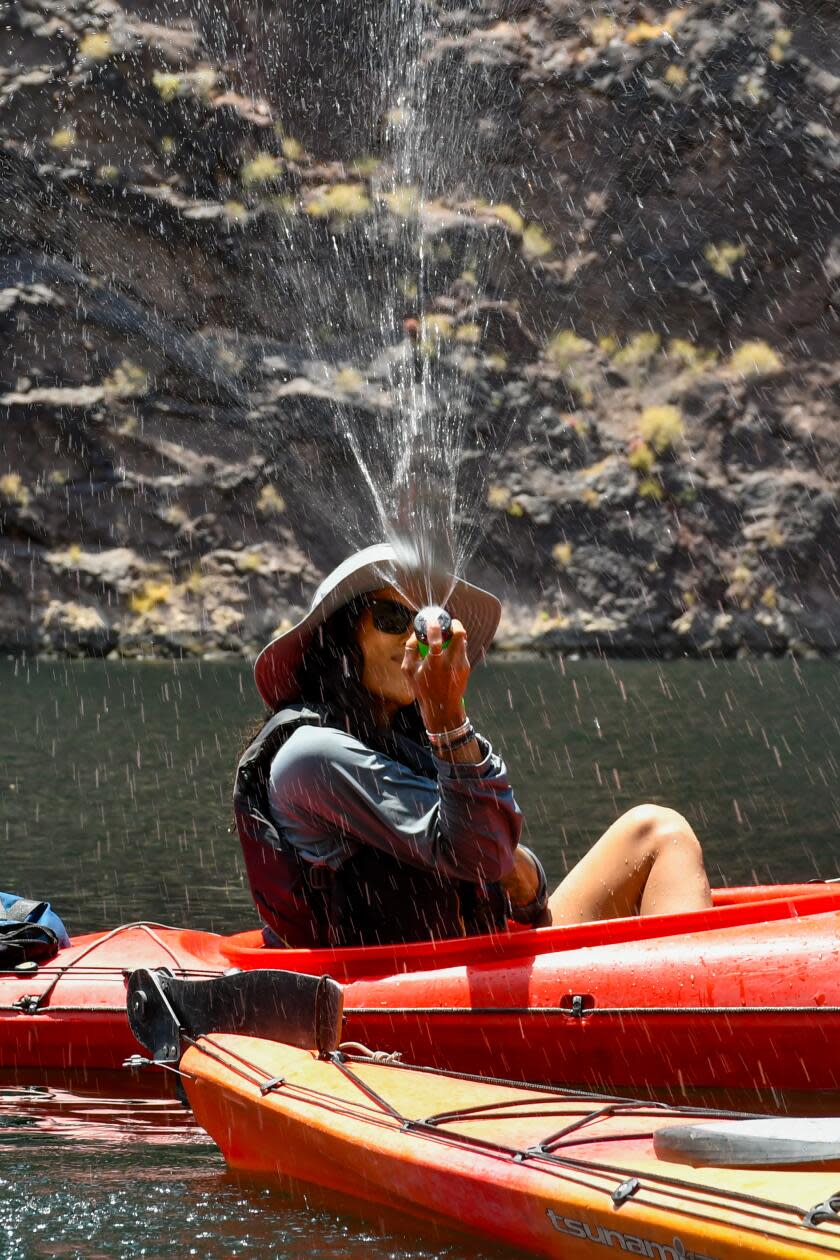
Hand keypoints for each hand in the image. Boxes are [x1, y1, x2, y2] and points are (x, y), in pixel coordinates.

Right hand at [402, 616, 469, 732]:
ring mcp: (461, 664)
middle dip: (454, 624)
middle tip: (447, 623)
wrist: (443, 707)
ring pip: (463, 640)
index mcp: (434, 664)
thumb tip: (415, 635)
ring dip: (455, 635)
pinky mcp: (466, 667)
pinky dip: (455, 646)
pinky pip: (462, 650)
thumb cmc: (423, 689)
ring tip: (445, 637)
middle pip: (460, 634)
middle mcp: (450, 663)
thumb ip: (410, 650)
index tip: (431, 620)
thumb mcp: (409, 671)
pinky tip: (447, 652)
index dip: (434, 626)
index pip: (436, 640)